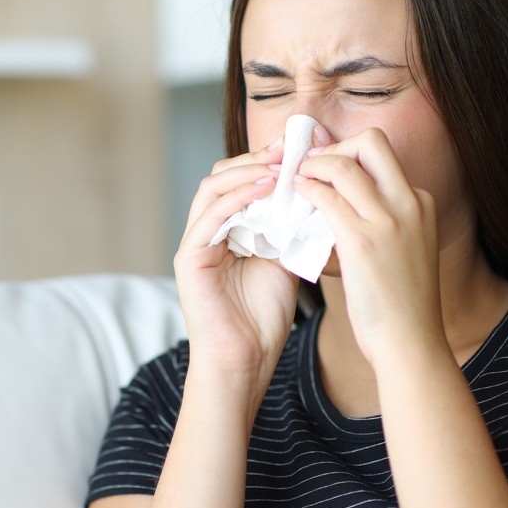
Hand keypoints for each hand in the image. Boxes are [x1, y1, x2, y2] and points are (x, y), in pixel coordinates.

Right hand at [173, 138, 299, 388]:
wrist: (245, 361)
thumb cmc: (264, 318)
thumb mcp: (285, 259)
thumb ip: (291, 227)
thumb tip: (317, 192)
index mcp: (228, 229)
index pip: (242, 180)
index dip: (270, 159)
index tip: (303, 145)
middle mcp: (207, 230)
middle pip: (223, 175)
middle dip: (259, 157)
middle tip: (292, 146)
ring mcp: (195, 242)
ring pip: (212, 188)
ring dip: (247, 171)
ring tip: (281, 164)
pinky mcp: (189, 258)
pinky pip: (209, 216)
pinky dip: (236, 198)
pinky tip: (266, 188)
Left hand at [291, 128, 446, 365]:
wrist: (410, 343)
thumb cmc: (399, 304)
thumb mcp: (402, 251)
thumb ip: (379, 221)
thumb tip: (341, 200)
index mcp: (420, 203)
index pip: (382, 153)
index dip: (347, 152)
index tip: (323, 164)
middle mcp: (409, 204)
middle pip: (370, 142)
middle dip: (334, 147)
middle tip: (308, 166)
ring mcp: (389, 221)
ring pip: (343, 165)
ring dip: (312, 166)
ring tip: (295, 181)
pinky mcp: (363, 243)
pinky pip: (326, 198)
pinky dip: (305, 193)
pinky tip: (294, 203)